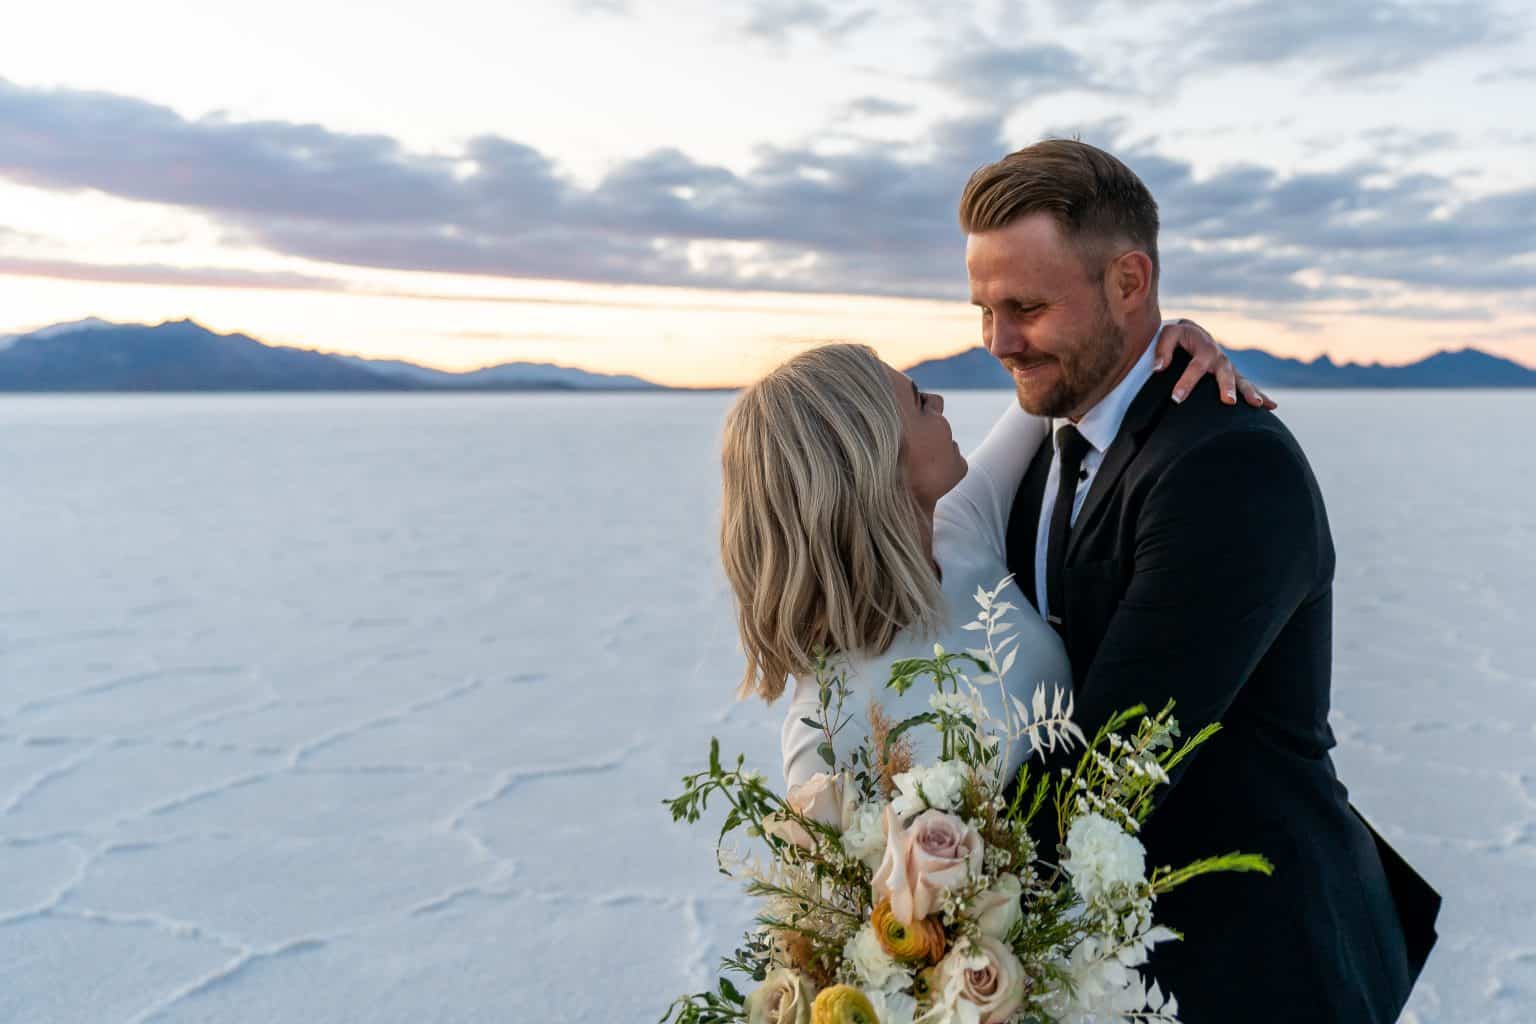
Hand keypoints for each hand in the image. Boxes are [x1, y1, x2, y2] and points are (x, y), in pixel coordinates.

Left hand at [1153, 319, 1275, 408]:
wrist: (1191, 332)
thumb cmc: (1178, 335)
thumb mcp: (1168, 334)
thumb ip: (1162, 349)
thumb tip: (1158, 368)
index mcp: (1204, 348)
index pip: (1195, 367)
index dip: (1186, 382)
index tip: (1176, 398)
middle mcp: (1219, 358)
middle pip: (1225, 373)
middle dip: (1227, 387)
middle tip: (1228, 402)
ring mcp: (1228, 367)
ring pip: (1241, 380)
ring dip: (1250, 392)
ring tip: (1258, 405)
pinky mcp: (1231, 375)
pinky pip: (1246, 385)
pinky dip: (1260, 394)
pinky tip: (1270, 407)